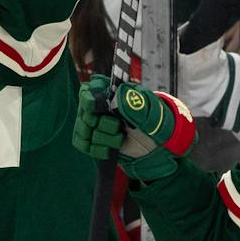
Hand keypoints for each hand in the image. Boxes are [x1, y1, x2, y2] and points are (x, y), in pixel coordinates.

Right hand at [72, 75, 194, 179]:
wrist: (154, 139)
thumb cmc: (151, 119)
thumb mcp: (151, 110)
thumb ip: (137, 102)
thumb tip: (121, 95)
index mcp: (108, 91)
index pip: (86, 92)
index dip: (89, 101)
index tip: (100, 107)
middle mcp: (95, 106)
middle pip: (85, 116)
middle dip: (103, 124)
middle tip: (118, 126)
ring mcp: (90, 124)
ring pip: (85, 133)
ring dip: (105, 138)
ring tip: (120, 136)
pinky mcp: (90, 140)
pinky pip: (86, 146)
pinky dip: (100, 149)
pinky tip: (113, 147)